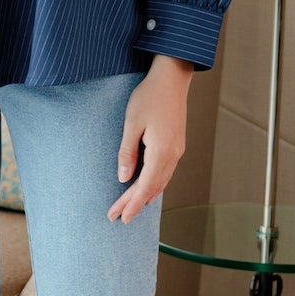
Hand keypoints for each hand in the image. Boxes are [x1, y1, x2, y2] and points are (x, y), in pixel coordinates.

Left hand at [108, 55, 193, 222]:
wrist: (172, 79)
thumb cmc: (149, 96)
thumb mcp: (132, 123)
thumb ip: (127, 152)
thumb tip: (124, 178)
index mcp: (161, 152)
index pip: (144, 186)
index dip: (131, 204)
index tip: (120, 217)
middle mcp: (173, 155)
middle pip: (152, 187)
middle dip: (134, 204)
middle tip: (118, 217)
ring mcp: (177, 151)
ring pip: (160, 182)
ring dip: (144, 196)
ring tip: (130, 208)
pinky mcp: (176, 145)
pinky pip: (165, 172)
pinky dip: (154, 185)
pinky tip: (148, 189)